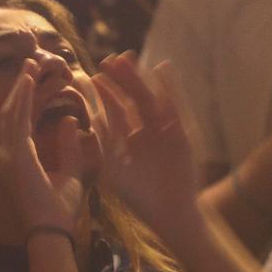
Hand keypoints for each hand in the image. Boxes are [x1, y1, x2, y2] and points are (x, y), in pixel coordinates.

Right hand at [0, 59, 88, 232]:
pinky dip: (24, 97)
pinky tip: (30, 80)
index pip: (16, 123)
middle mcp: (4, 156)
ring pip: (11, 111)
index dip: (23, 100)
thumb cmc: (60, 210)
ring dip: (21, 87)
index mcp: (14, 161)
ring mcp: (6, 156)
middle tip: (30, 63)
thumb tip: (68, 119)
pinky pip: (18, 118)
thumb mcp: (70, 172)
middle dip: (19, 87)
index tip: (32, 80)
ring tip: (31, 65)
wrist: (53, 232)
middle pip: (9, 113)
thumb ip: (68, 146)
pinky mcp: (15, 155)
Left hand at [92, 53, 200, 232]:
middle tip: (110, 59)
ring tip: (129, 58)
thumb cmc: (138, 196)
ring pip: (150, 99)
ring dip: (140, 79)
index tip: (94, 75)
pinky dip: (170, 89)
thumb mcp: (113, 167)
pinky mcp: (181, 133)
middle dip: (122, 80)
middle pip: (132, 100)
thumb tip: (89, 117)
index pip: (115, 111)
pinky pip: (174, 107)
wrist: (168, 213)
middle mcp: (146, 132)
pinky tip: (162, 70)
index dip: (106, 93)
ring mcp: (164, 131)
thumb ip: (103, 142)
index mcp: (129, 139)